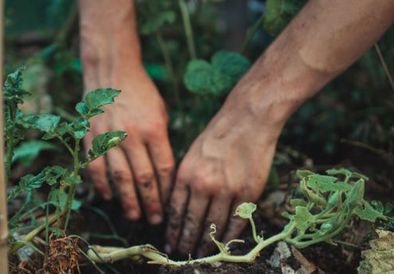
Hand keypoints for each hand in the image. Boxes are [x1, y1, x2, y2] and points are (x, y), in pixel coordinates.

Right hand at [84, 64, 174, 224]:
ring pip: (120, 177)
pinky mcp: (92, 137)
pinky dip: (102, 185)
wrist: (112, 72)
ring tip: (134, 216)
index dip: (167, 190)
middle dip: (151, 203)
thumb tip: (163, 173)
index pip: (163, 168)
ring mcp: (109, 137)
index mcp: (154, 129)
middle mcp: (132, 135)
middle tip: (155, 221)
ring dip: (127, 200)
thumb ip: (162, 141)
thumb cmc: (142, 93)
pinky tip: (109, 198)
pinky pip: (96, 167)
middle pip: (143, 178)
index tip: (170, 206)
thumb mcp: (161, 113)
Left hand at [165, 105, 279, 256]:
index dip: (172, 231)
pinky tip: (224, 245)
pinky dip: (229, 237)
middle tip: (183, 255)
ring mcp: (227, 190)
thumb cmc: (217, 135)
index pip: (175, 211)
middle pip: (192, 223)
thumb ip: (184, 180)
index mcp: (186, 174)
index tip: (169, 243)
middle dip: (186, 242)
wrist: (247, 119)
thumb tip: (177, 208)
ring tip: (201, 254)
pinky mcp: (248, 192)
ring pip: (213, 227)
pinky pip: (236, 222)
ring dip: (206, 244)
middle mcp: (203, 184)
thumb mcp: (191, 154)